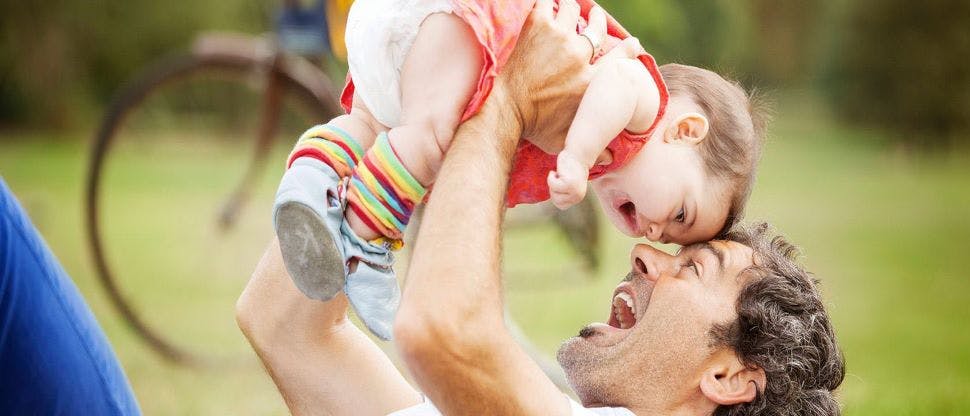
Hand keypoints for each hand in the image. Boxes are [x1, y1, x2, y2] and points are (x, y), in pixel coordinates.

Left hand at [495, 0, 643, 146]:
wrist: (505, 112)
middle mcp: (581, 56)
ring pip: (573, 10)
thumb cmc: (534, 128)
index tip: (631, 42)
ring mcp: (560, 38)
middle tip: (589, 20)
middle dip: (595, 22)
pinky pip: (547, 2)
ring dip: (568, 12)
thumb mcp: (567, 142)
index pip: (621, 56)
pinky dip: (546, 5)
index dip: (628, 47)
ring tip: (563, 15)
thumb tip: (609, 159)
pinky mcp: (538, 26)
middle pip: (597, 27)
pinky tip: (543, 11)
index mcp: (591, 82)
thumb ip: (591, 149)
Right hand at [547, 151, 588, 209]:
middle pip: (556, 200)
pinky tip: (557, 171)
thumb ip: (563, 193)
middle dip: (554, 188)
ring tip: (561, 174)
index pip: (560, 205)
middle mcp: (578, 196)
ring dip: (552, 182)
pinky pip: (552, 184)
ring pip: (553, 193)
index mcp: (578, 198)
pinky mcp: (569, 183)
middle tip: (561, 177)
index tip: (562, 182)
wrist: (578, 154)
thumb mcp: (568, 184)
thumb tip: (551, 198)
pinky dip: (551, 176)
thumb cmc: (570, 167)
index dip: (557, 193)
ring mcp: (574, 191)